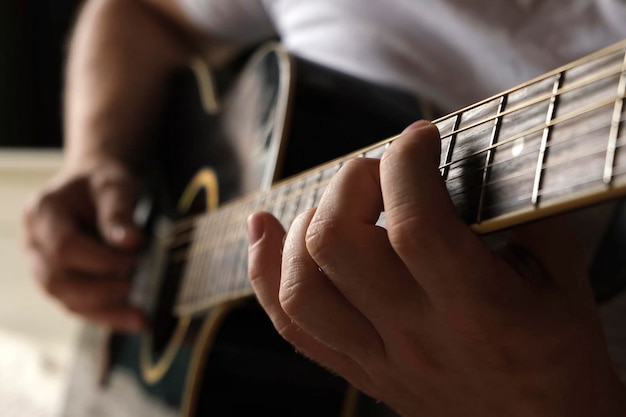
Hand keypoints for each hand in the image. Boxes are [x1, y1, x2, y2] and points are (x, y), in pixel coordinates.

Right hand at [23, 161, 144, 331]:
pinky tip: (136, 320)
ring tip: (140, 316)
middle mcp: (34, 242)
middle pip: (56, 281)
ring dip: (105, 311)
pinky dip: (107, 316)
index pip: (64, 247)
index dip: (101, 259)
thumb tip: (130, 242)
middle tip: (135, 284)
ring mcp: (42, 265)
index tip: (135, 257)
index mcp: (42, 212)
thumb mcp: (116, 186)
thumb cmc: (103, 183)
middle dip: (100, 291)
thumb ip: (119, 212)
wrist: (95, 184)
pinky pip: (78, 306)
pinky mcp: (59, 281)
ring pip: (65, 300)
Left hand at [248, 121, 625, 415]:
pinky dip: (264, 272)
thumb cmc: (561, 356)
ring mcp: (379, 357)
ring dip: (305, 225)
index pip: (412, 220)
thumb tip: (476, 160)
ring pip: (300, 286)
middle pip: (338, 242)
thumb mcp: (563, 278)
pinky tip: (264, 230)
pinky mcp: (360, 370)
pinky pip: (292, 327)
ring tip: (337, 202)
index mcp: (476, 307)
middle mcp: (416, 334)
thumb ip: (522, 213)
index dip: (405, 161)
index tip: (418, 139)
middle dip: (350, 182)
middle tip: (381, 170)